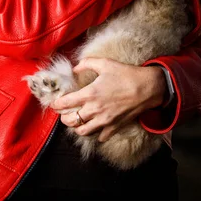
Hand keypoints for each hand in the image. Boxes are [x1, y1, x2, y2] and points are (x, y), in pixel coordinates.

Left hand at [52, 58, 166, 142]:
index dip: (56, 104)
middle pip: (72, 121)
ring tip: (77, 122)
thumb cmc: (125, 74)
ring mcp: (104, 121)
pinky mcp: (114, 127)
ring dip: (77, 128)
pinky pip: (101, 137)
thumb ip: (87, 63)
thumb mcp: (104, 63)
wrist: (147, 88)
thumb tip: (75, 68)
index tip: (54, 103)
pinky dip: (96, 134)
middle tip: (63, 114)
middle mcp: (95, 110)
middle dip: (64, 119)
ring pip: (83, 132)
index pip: (66, 103)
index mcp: (90, 94)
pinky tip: (95, 126)